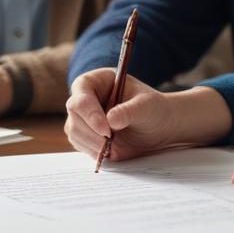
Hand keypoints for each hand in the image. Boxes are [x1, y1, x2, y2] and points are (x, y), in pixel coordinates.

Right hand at [64, 69, 179, 160]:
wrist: (158, 127)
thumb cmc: (153, 109)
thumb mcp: (147, 106)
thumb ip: (129, 111)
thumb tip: (111, 120)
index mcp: (97, 81)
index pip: (82, 93)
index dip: (90, 112)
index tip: (106, 129)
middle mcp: (86, 97)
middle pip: (74, 114)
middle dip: (92, 132)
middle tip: (112, 142)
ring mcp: (83, 117)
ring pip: (74, 132)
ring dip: (93, 143)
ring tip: (116, 146)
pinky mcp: (85, 134)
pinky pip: (81, 144)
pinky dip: (94, 151)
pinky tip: (111, 150)